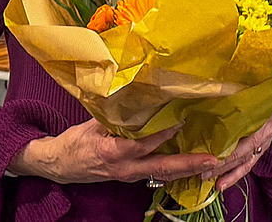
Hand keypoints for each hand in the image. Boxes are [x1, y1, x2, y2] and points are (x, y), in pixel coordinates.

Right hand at [8, 119, 218, 183]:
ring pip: (163, 175)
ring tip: (211, 164)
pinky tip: (193, 165)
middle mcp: (125, 168)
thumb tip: (137, 93)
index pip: (143, 143)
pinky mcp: (133, 177)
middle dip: (188, 164)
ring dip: (188, 170)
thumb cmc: (75, 142)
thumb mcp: (92, 123)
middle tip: (212, 160)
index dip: (163, 134)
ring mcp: (130, 175)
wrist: (60, 166)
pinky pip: (158, 175)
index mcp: (112, 153)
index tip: (183, 120)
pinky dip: (177, 171)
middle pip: (161, 168)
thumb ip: (116, 113)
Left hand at [201, 101, 271, 190]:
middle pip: (243, 155)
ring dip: (227, 174)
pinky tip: (220, 184)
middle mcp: (263, 138)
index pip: (250, 141)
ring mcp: (261, 148)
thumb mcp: (265, 94)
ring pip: (244, 164)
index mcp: (266, 122)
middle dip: (223, 165)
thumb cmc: (270, 100)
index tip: (216, 156)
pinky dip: (233, 177)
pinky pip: (245, 168)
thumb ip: (255, 92)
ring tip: (209, 180)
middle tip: (203, 170)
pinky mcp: (256, 154)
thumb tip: (244, 87)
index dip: (234, 151)